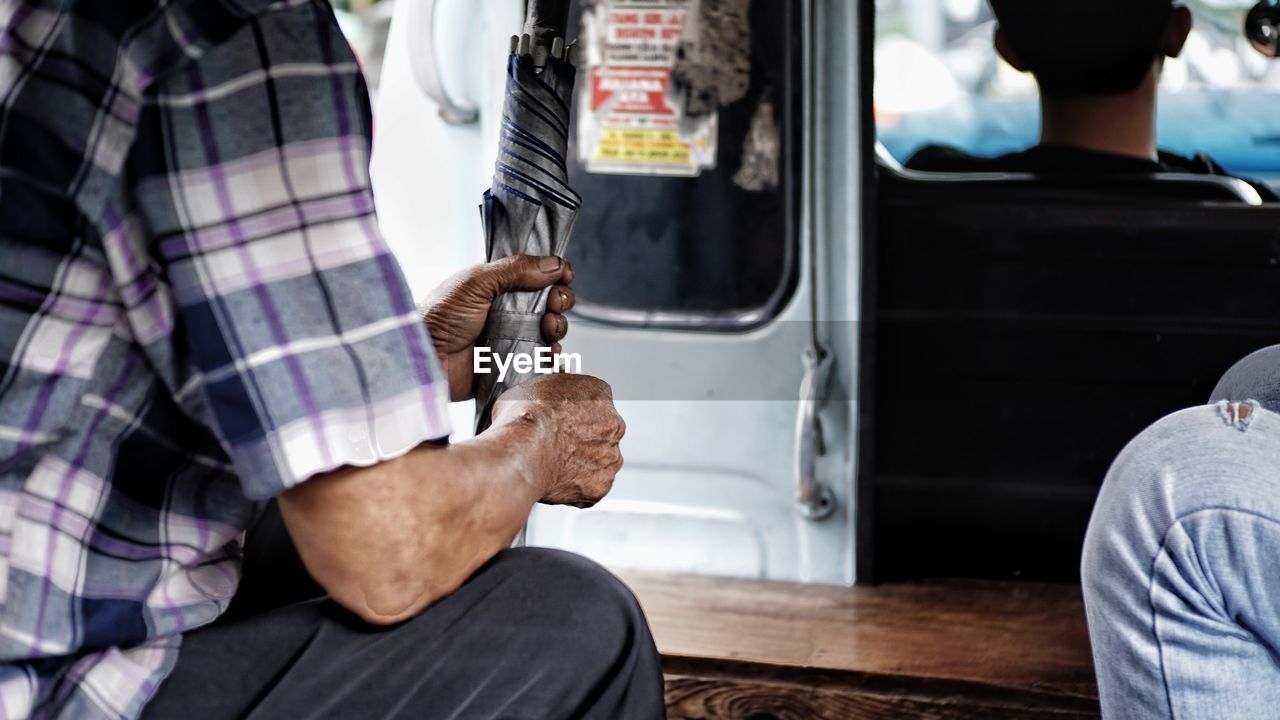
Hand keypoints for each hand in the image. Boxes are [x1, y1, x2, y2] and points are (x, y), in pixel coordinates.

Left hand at [421, 255, 575, 400]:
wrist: (427, 358)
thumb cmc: (440, 317)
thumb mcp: (475, 282)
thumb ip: (515, 269)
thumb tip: (554, 265)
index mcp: (500, 285)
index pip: (539, 274)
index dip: (556, 274)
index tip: (564, 276)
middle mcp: (509, 309)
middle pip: (552, 301)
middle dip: (561, 300)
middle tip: (553, 305)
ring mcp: (513, 337)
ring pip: (552, 329)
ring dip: (559, 327)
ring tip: (547, 329)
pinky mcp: (514, 363)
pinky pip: (543, 359)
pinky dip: (552, 355)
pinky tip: (547, 351)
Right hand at [491, 374, 624, 506]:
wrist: (523, 451)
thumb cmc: (526, 419)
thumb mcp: (528, 389)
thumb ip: (547, 398)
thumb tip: (533, 405)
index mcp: (599, 395)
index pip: (594, 402)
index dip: (573, 414)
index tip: (560, 421)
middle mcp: (613, 425)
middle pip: (601, 433)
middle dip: (581, 440)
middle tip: (556, 444)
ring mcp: (609, 457)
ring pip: (599, 462)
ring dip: (581, 465)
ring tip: (552, 464)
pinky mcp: (600, 485)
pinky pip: (590, 488)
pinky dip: (574, 488)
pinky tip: (554, 480)